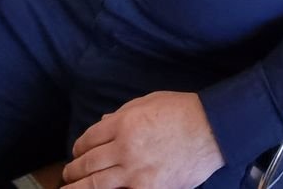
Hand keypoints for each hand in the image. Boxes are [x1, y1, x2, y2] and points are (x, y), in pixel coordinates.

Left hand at [62, 92, 223, 188]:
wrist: (213, 129)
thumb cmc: (183, 111)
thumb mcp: (149, 102)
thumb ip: (123, 113)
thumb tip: (103, 123)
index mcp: (123, 123)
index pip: (88, 139)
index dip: (79, 146)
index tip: (77, 151)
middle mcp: (124, 148)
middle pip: (87, 163)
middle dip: (74, 170)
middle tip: (69, 174)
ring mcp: (135, 172)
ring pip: (95, 185)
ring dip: (78, 188)